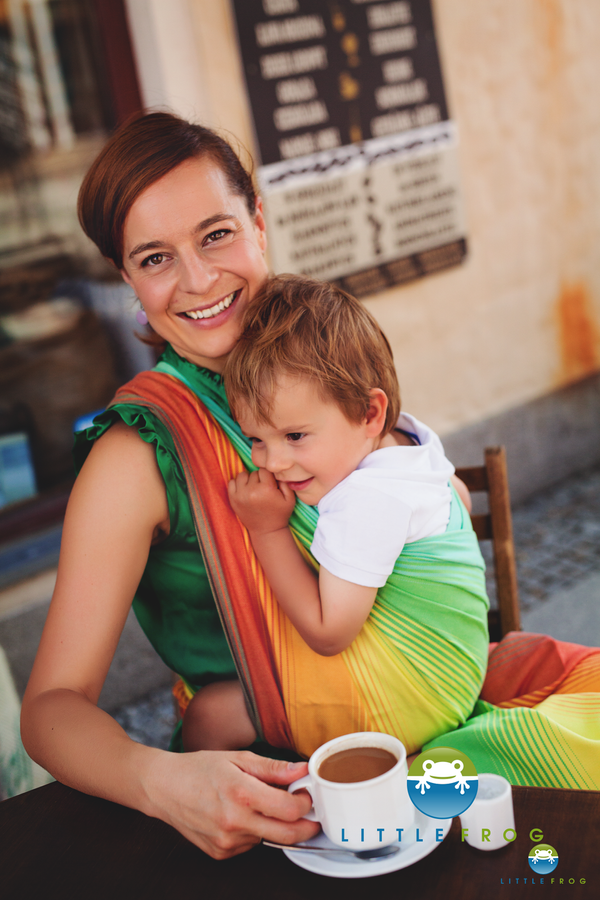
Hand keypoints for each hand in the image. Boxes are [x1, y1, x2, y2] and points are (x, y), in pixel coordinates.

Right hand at [144, 750, 318, 858]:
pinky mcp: (220, 852)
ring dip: (273, 825)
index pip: (289, 809)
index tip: (306, 794)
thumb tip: (302, 770)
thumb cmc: (199, 768)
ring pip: (267, 839)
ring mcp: (226, 841)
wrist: (164, 788)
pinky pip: (249, 844)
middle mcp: (234, 821)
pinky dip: (253, 831)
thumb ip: (273, 768)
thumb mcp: (237, 758)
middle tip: (311, 816)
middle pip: (287, 835)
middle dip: (306, 826)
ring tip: (258, 803)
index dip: (305, 802)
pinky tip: (238, 815)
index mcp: (241, 793)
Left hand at [228, 469, 295, 534]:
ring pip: (242, 475)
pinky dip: (238, 484)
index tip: (271, 483)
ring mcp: (240, 495)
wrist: (266, 531)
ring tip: (254, 488)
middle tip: (263, 488)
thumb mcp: (290, 498)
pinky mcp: (232, 499)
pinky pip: (231, 482)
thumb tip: (276, 470)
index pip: (264, 469)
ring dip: (248, 479)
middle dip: (259, 478)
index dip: (268, 475)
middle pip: (253, 472)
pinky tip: (245, 490)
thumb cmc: (280, 514)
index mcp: (266, 488)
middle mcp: (251, 490)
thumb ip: (285, 481)